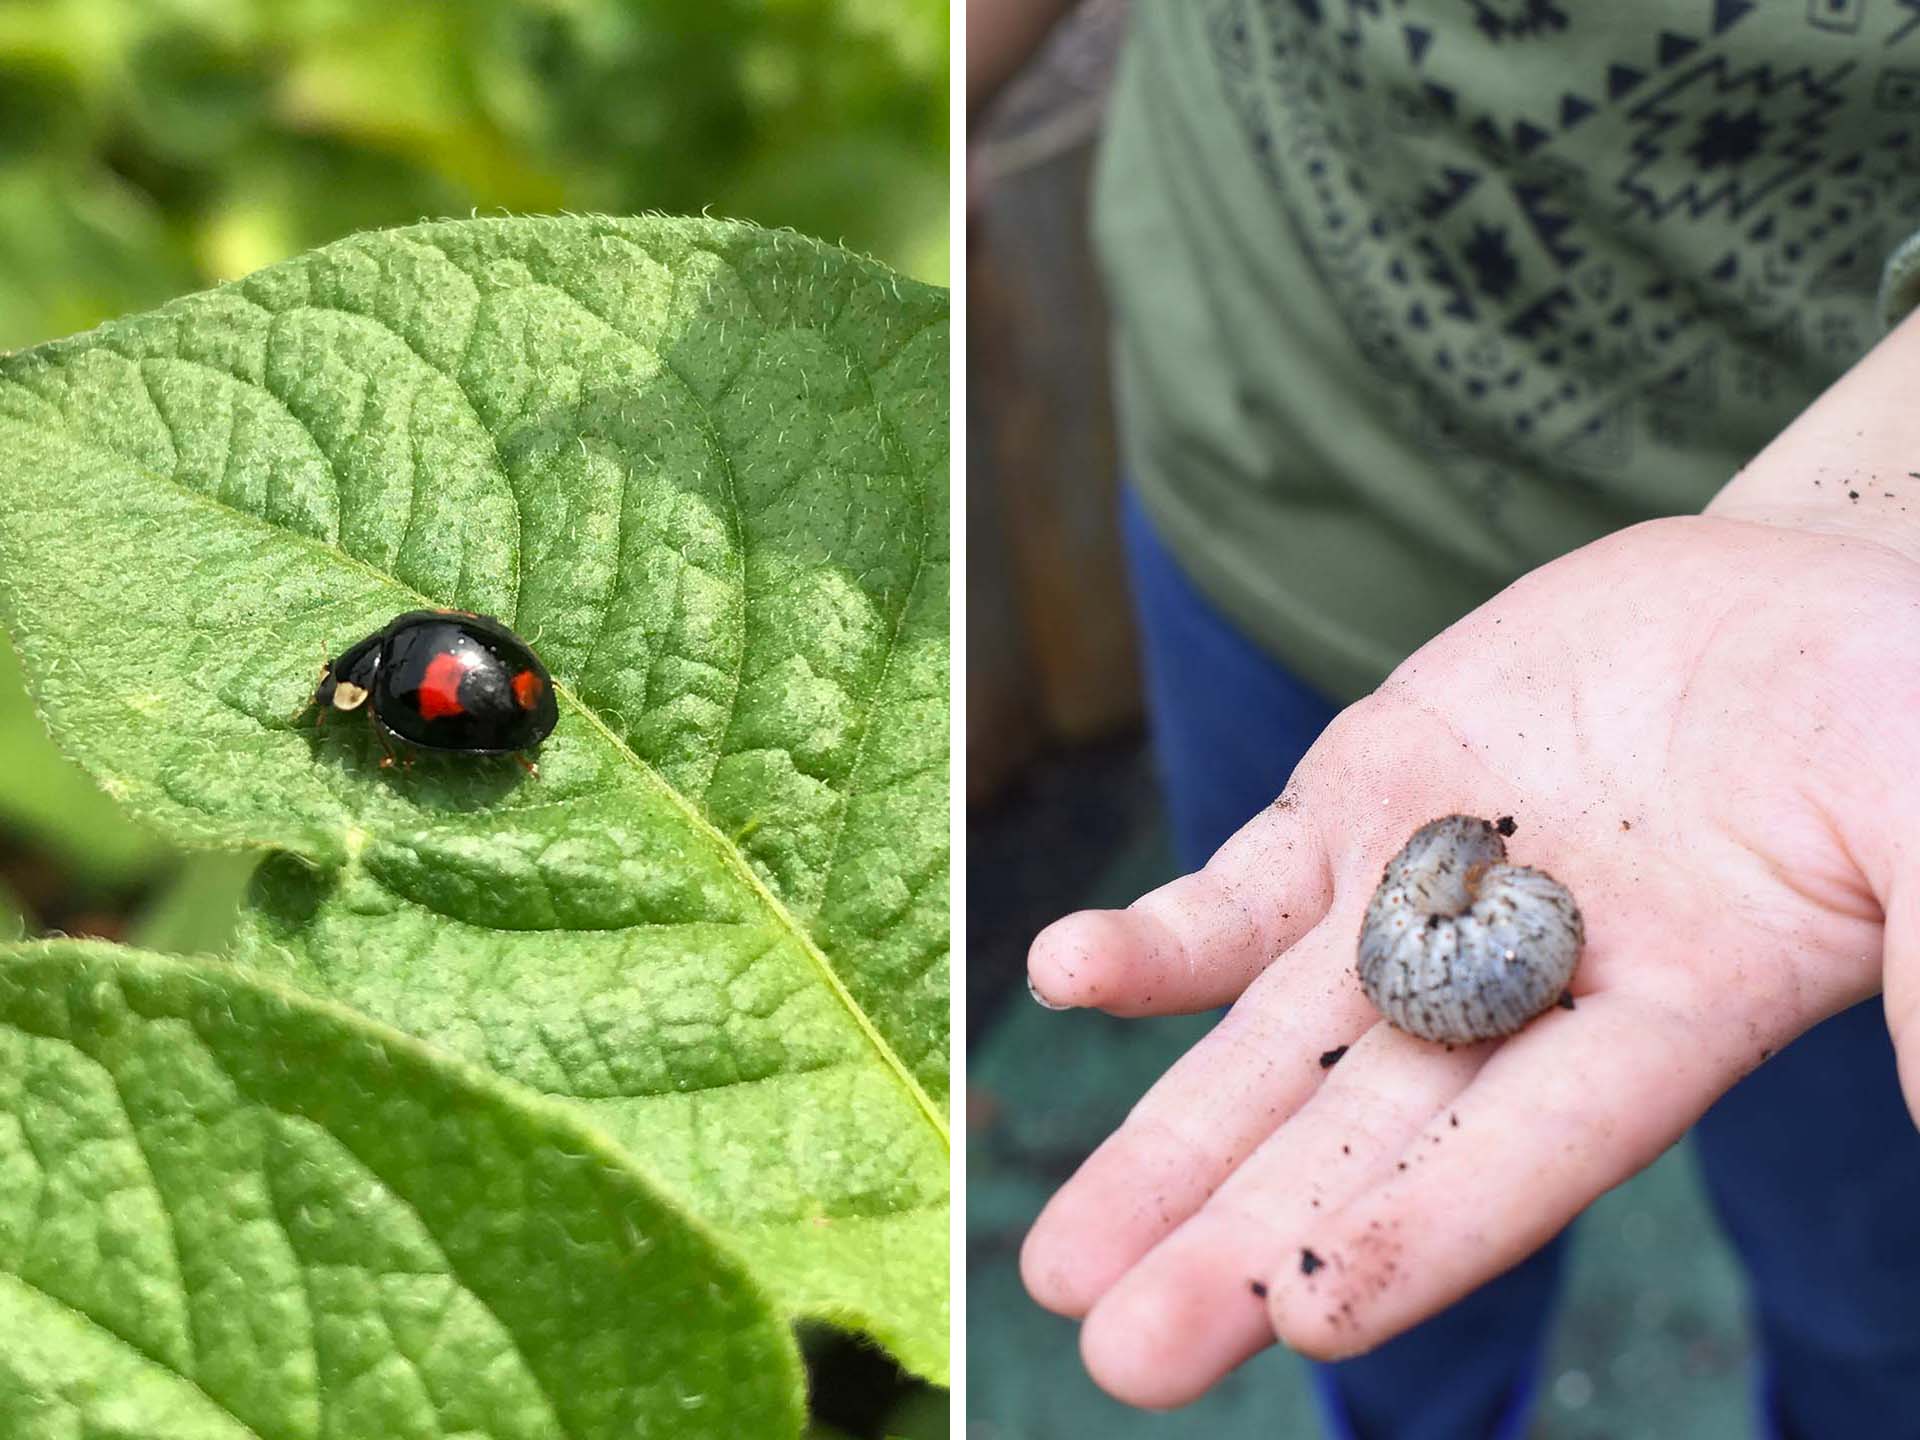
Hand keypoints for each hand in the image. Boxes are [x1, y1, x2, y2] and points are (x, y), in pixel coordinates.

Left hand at [1020, 503, 1919, 1407]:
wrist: (1786, 602)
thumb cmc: (1893, 707)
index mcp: (1666, 1023)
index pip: (1529, 1153)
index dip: (1424, 1231)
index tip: (1311, 1324)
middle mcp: (1520, 989)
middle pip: (1363, 1138)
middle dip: (1245, 1243)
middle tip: (1122, 1351)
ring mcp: (1421, 896)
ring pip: (1272, 1042)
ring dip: (1166, 1142)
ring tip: (1058, 1260)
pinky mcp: (1358, 804)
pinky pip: (1241, 887)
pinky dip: (1158, 938)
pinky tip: (1067, 976)